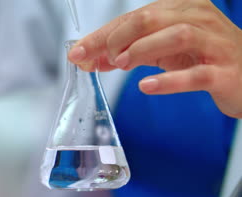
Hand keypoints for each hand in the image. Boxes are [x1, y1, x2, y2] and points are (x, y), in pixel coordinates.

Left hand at [68, 0, 241, 117]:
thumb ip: (129, 51)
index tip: (77, 53)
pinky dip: (168, 80)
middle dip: (117, 37)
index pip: (133, 17)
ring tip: (121, 65)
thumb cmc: (203, 57)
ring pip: (175, 35)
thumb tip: (93, 59)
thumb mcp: (162, 50)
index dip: (101, 35)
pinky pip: (195, 73)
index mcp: (181, 7)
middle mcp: (199, 18)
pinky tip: (145, 86)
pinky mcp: (223, 71)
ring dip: (140, 50)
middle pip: (150, 18)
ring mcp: (213, 43)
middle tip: (103, 58)